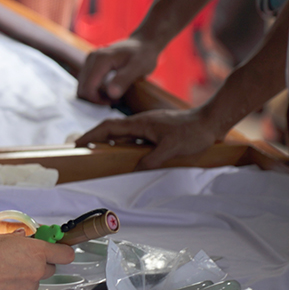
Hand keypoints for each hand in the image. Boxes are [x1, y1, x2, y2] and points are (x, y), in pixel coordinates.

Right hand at [0, 231, 74, 289]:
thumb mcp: (0, 237)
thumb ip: (17, 239)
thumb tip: (23, 238)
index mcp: (37, 252)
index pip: (66, 254)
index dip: (62, 251)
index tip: (55, 248)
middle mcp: (37, 271)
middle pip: (50, 268)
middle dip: (40, 263)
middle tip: (22, 257)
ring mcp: (28, 288)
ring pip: (35, 281)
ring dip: (26, 276)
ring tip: (5, 271)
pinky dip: (15, 287)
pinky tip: (0, 281)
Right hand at [74, 107, 224, 169]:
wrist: (211, 120)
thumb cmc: (192, 132)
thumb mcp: (172, 148)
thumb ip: (152, 158)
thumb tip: (136, 168)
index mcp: (140, 123)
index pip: (108, 127)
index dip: (91, 135)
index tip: (77, 143)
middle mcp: (141, 122)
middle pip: (112, 129)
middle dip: (95, 138)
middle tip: (83, 150)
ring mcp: (149, 126)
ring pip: (124, 134)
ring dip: (110, 142)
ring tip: (100, 154)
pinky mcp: (156, 131)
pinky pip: (135, 137)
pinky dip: (125, 144)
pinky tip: (127, 154)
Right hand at [76, 37, 159, 103]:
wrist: (143, 43)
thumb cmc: (144, 55)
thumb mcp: (139, 67)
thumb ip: (124, 79)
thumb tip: (111, 93)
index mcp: (100, 60)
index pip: (87, 88)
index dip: (98, 100)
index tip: (115, 101)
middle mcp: (91, 58)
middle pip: (82, 88)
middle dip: (96, 99)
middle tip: (115, 100)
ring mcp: (90, 59)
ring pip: (83, 86)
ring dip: (95, 95)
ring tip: (114, 96)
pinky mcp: (91, 62)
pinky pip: (86, 81)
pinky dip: (95, 89)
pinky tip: (110, 89)